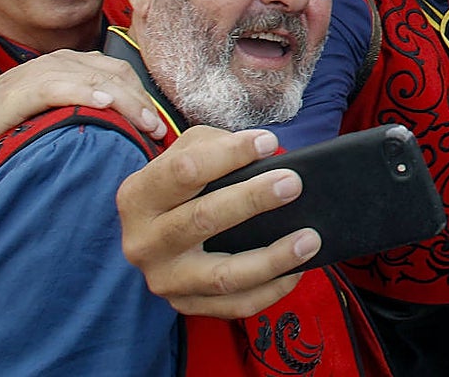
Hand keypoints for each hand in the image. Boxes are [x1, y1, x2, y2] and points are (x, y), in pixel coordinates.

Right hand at [0, 50, 166, 179]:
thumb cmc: (8, 124)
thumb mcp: (56, 112)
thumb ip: (87, 111)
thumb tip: (127, 132)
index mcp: (72, 64)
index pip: (121, 73)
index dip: (144, 97)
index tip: (160, 125)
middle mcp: (61, 62)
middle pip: (116, 74)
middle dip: (142, 102)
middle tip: (158, 130)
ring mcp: (42, 72)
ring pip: (97, 78)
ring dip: (126, 102)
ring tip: (144, 125)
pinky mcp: (23, 89)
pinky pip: (61, 87)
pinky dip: (85, 93)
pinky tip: (103, 104)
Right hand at [116, 126, 319, 318]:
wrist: (157, 229)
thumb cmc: (182, 182)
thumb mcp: (188, 152)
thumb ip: (218, 145)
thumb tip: (266, 152)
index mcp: (139, 196)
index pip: (185, 171)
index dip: (229, 154)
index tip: (268, 143)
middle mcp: (144, 242)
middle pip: (203, 219)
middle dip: (253, 199)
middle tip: (294, 183)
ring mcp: (164, 280)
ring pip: (224, 275)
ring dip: (272, 258)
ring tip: (309, 238)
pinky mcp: (186, 305)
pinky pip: (236, 305)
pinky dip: (271, 290)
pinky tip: (297, 270)